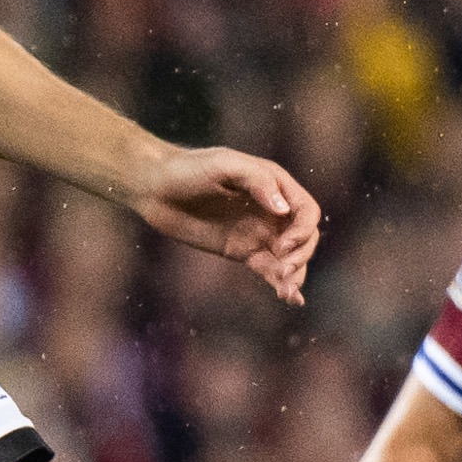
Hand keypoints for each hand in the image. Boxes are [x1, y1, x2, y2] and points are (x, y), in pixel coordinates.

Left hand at [130, 144, 322, 306]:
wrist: (155, 187)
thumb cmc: (190, 168)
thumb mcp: (225, 164)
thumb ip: (257, 181)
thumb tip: (283, 210)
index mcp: (275, 185)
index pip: (306, 212)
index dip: (302, 231)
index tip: (284, 245)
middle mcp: (272, 210)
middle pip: (304, 237)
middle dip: (301, 255)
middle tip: (284, 270)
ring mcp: (258, 232)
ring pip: (290, 257)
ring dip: (295, 274)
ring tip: (287, 292)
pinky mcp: (242, 251)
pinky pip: (269, 269)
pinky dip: (280, 283)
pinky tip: (289, 297)